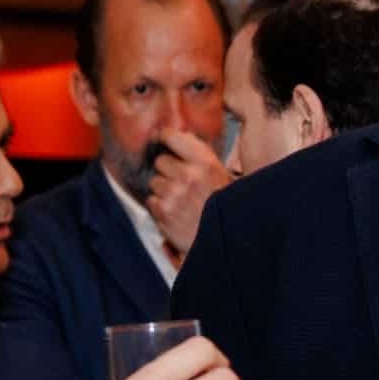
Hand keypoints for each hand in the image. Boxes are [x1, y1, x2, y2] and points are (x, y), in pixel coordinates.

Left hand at [145, 129, 231, 256]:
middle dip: (167, 170)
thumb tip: (180, 137)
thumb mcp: (222, 176)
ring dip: (163, 190)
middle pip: (160, 161)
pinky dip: (159, 207)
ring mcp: (174, 194)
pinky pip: (151, 201)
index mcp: (206, 163)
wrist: (226, 243)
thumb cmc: (225, 208)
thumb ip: (201, 158)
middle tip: (179, 182)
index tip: (161, 138)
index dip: (165, 137)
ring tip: (179, 200)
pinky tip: (174, 212)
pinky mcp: (164, 212)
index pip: (173, 137)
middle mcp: (189, 175)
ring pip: (154, 182)